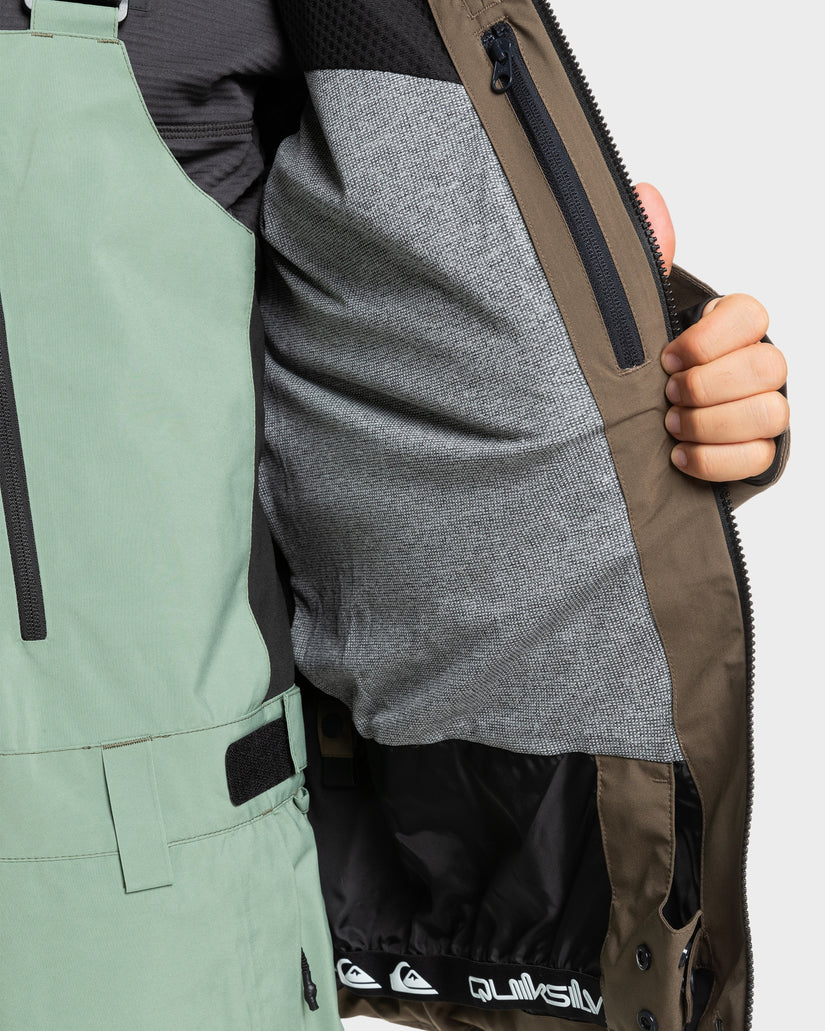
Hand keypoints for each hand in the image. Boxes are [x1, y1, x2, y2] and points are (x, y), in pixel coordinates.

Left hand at [636, 183, 788, 481]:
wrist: (624, 430)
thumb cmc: (639, 368)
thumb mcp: (636, 314)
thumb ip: (647, 260)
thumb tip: (646, 195)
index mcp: (729, 326)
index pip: (751, 315)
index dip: (711, 339)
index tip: (668, 356)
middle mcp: (755, 365)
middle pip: (767, 366)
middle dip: (708, 385)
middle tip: (666, 393)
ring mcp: (761, 409)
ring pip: (770, 413)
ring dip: (712, 422)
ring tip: (670, 424)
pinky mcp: (755, 453)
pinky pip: (758, 458)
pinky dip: (715, 460)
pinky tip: (679, 455)